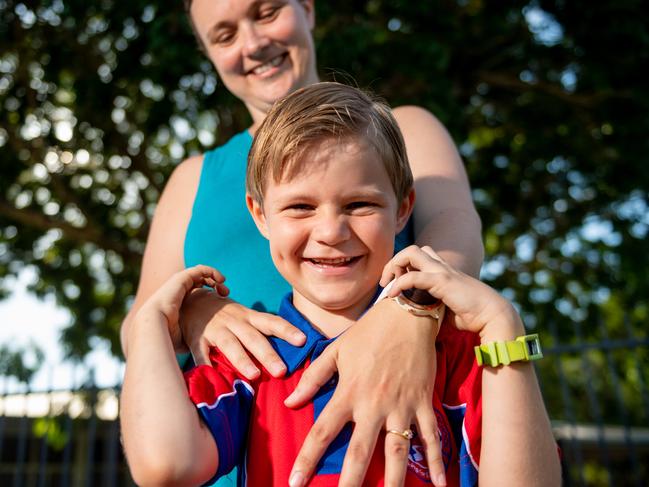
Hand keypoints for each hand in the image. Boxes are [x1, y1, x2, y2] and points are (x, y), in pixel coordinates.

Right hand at [135, 265, 228, 344]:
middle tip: (224, 294)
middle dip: (213, 286)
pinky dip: (212, 271)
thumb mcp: (185, 338)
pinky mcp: (182, 277)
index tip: (220, 302)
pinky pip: (200, 269)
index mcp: (177, 303)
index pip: (195, 295)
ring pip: (200, 274)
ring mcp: (179, 283)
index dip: (209, 296)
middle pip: (198, 282)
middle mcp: (177, 291)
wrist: (154, 326)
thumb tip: (205, 357)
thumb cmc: (167, 336)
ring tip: (224, 289)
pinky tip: (221, 280)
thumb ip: (194, 341)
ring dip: (214, 278)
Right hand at [179, 290, 305, 378]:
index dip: (287, 330)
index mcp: (248, 316)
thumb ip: (260, 332)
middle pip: (253, 337)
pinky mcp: (196, 338)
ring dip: (242, 359)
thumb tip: (289, 350)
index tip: (303, 340)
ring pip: (230, 344)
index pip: (271, 321)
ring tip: (254, 375)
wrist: (190, 301)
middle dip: (268, 354)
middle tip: (282, 371)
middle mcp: (234, 321)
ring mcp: (215, 329)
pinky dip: (206, 365)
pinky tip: (213, 378)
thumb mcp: (244, 317)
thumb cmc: (225, 316)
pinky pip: (201, 352)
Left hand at [284, 298, 446, 486]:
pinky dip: (436, 461)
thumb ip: (313, 377)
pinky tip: (439, 484)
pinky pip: (430, 437)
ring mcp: (401, 406)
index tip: (295, 482)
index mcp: (349, 392)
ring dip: (393, 482)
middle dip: (350, 483)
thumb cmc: (368, 332)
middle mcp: (374, 405)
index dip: (307, 459)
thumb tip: (290, 401)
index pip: (323, 431)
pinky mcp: (422, 403)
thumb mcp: (335, 350)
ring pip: (397, 452)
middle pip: (360, 452)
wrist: (407, 314)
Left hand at [381, 245, 521, 336]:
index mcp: (444, 271)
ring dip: (394, 265)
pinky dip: (399, 283)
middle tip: (386, 281)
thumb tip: (417, 319)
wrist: (493, 316)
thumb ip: (432, 307)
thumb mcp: (446, 310)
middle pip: (413, 249)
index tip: (394, 285)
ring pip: (411, 253)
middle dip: (394, 261)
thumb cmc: (472, 316)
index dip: (404, 266)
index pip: (420, 256)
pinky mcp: (442, 281)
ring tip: (387, 284)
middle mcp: (442, 267)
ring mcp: (442, 271)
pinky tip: (393, 295)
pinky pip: (413, 276)